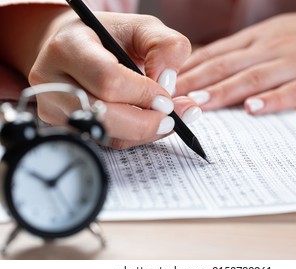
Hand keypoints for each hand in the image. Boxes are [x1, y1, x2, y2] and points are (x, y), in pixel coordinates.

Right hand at [0, 5, 200, 148]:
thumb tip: (168, 83)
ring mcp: (54, 107)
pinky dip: (133, 137)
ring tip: (165, 119)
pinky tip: (147, 123)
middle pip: (104, 115)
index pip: (109, 80)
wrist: (77, 47)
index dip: (143, 94)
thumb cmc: (109, 37)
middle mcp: (53, 79)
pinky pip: (105, 142)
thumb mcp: (142, 28)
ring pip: (107, 135)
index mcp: (69, 46)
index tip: (166, 96)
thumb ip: (165, 46)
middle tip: (171, 117)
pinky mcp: (64, 126)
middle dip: (146, 121)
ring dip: (144, 132)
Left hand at [175, 4, 295, 113]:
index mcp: (257, 39)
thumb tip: (204, 68)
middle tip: (172, 98)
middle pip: (228, 65)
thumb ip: (240, 52)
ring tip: (200, 104)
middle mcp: (270, 49)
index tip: (167, 84)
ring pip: (253, 78)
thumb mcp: (270, 35)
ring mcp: (294, 64)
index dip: (190, 69)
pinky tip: (252, 109)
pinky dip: (271, 101)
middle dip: (198, 82)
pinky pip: (292, 91)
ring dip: (224, 91)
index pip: (216, 54)